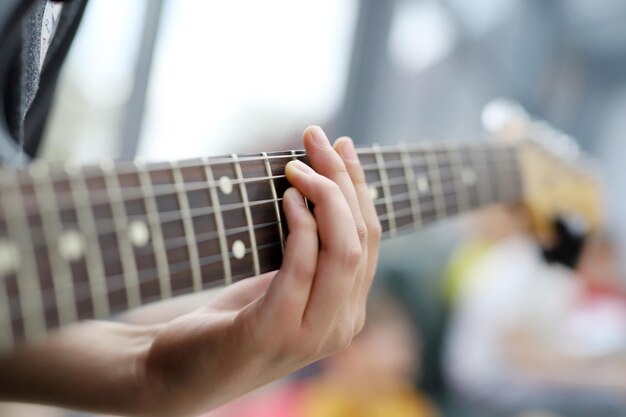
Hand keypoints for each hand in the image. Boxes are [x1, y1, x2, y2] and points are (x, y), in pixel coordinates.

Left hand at [140, 126, 380, 415]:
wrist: (173, 374)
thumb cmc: (226, 322)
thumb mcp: (279, 283)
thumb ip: (309, 251)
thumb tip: (317, 184)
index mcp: (345, 310)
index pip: (369, 238)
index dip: (358, 187)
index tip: (341, 145)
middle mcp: (340, 326)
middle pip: (361, 238)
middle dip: (342, 180)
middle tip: (316, 139)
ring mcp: (311, 334)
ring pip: (343, 250)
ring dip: (324, 196)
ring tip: (297, 165)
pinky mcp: (274, 332)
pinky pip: (302, 267)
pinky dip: (300, 227)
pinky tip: (285, 199)